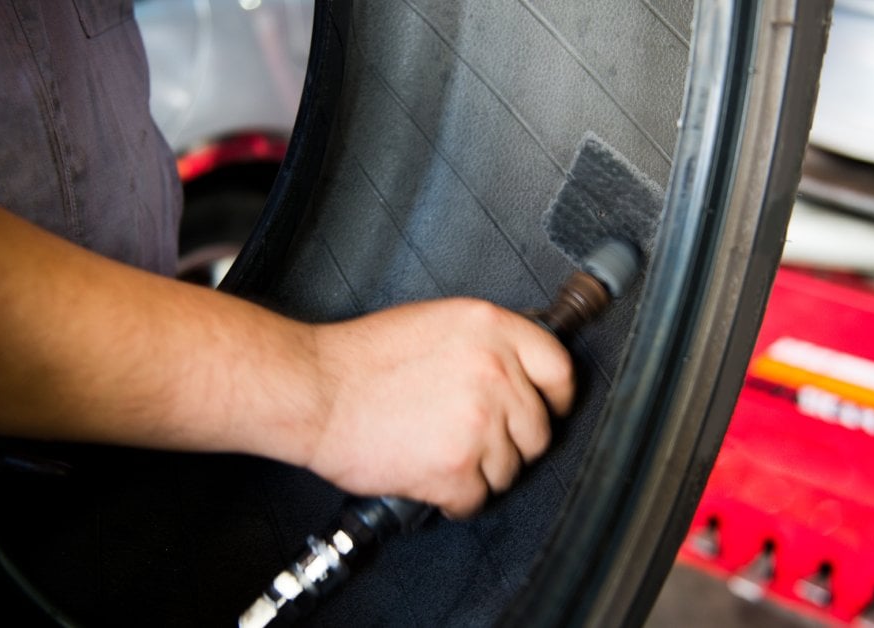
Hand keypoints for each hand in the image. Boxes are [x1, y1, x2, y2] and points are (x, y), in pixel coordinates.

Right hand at [307, 298, 573, 518]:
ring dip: (480, 472)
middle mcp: (494, 371)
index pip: (559, 369)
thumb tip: (518, 368)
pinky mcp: (456, 466)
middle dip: (511, 442)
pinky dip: (454, 498)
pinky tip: (429, 477)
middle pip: (538, 429)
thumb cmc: (360, 359)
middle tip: (475, 440)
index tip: (547, 409)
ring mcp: (479, 421)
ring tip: (440, 453)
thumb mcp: (435, 322)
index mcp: (490, 328)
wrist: (314, 391)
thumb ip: (484, 343)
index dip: (555, 397)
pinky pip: (477, 499)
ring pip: (510, 469)